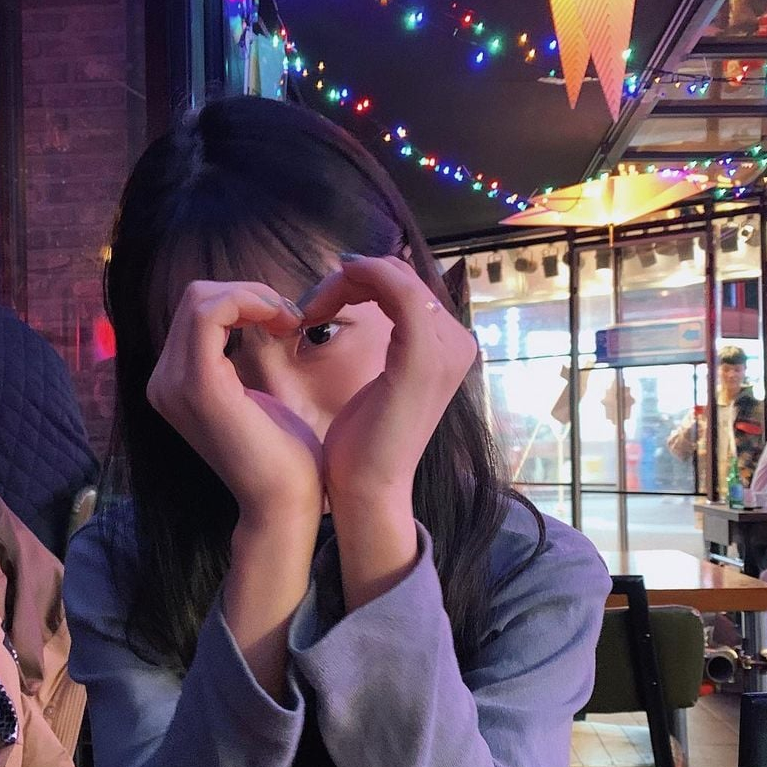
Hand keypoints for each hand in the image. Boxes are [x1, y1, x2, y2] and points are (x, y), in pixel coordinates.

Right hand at [147, 280, 323, 524]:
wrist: (284, 505)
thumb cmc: (282, 457)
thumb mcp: (254, 396)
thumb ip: (238, 361)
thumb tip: (254, 318)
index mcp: (174, 383)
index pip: (196, 310)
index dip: (242, 299)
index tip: (285, 319)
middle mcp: (163, 382)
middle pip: (195, 298)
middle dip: (248, 295)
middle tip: (289, 318)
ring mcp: (173, 384)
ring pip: (201, 299)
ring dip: (253, 297)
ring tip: (288, 321)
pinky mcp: (198, 386)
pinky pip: (210, 313)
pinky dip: (249, 303)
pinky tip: (283, 322)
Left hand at [300, 254, 478, 508]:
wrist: (368, 490)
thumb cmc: (365, 442)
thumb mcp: (382, 379)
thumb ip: (391, 338)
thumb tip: (369, 292)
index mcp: (450, 346)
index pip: (405, 284)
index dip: (359, 281)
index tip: (316, 304)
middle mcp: (458, 343)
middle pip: (400, 276)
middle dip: (349, 281)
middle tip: (308, 307)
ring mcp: (446, 349)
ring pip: (394, 277)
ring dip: (344, 283)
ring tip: (308, 312)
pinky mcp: (422, 358)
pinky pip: (396, 291)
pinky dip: (359, 280)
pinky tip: (321, 302)